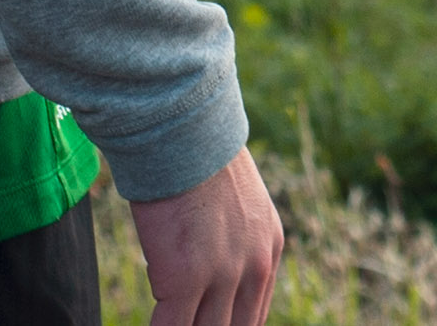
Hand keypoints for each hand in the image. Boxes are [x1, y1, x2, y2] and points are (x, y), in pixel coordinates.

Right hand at [128, 148, 282, 325]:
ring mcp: (222, 275)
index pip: (252, 315)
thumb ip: (231, 238)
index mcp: (267, 248)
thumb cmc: (194, 155)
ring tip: (169, 324)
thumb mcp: (234, 201)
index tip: (206, 324)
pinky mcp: (185, 278)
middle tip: (188, 325)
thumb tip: (206, 260)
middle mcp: (254, 267)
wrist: (182, 130)